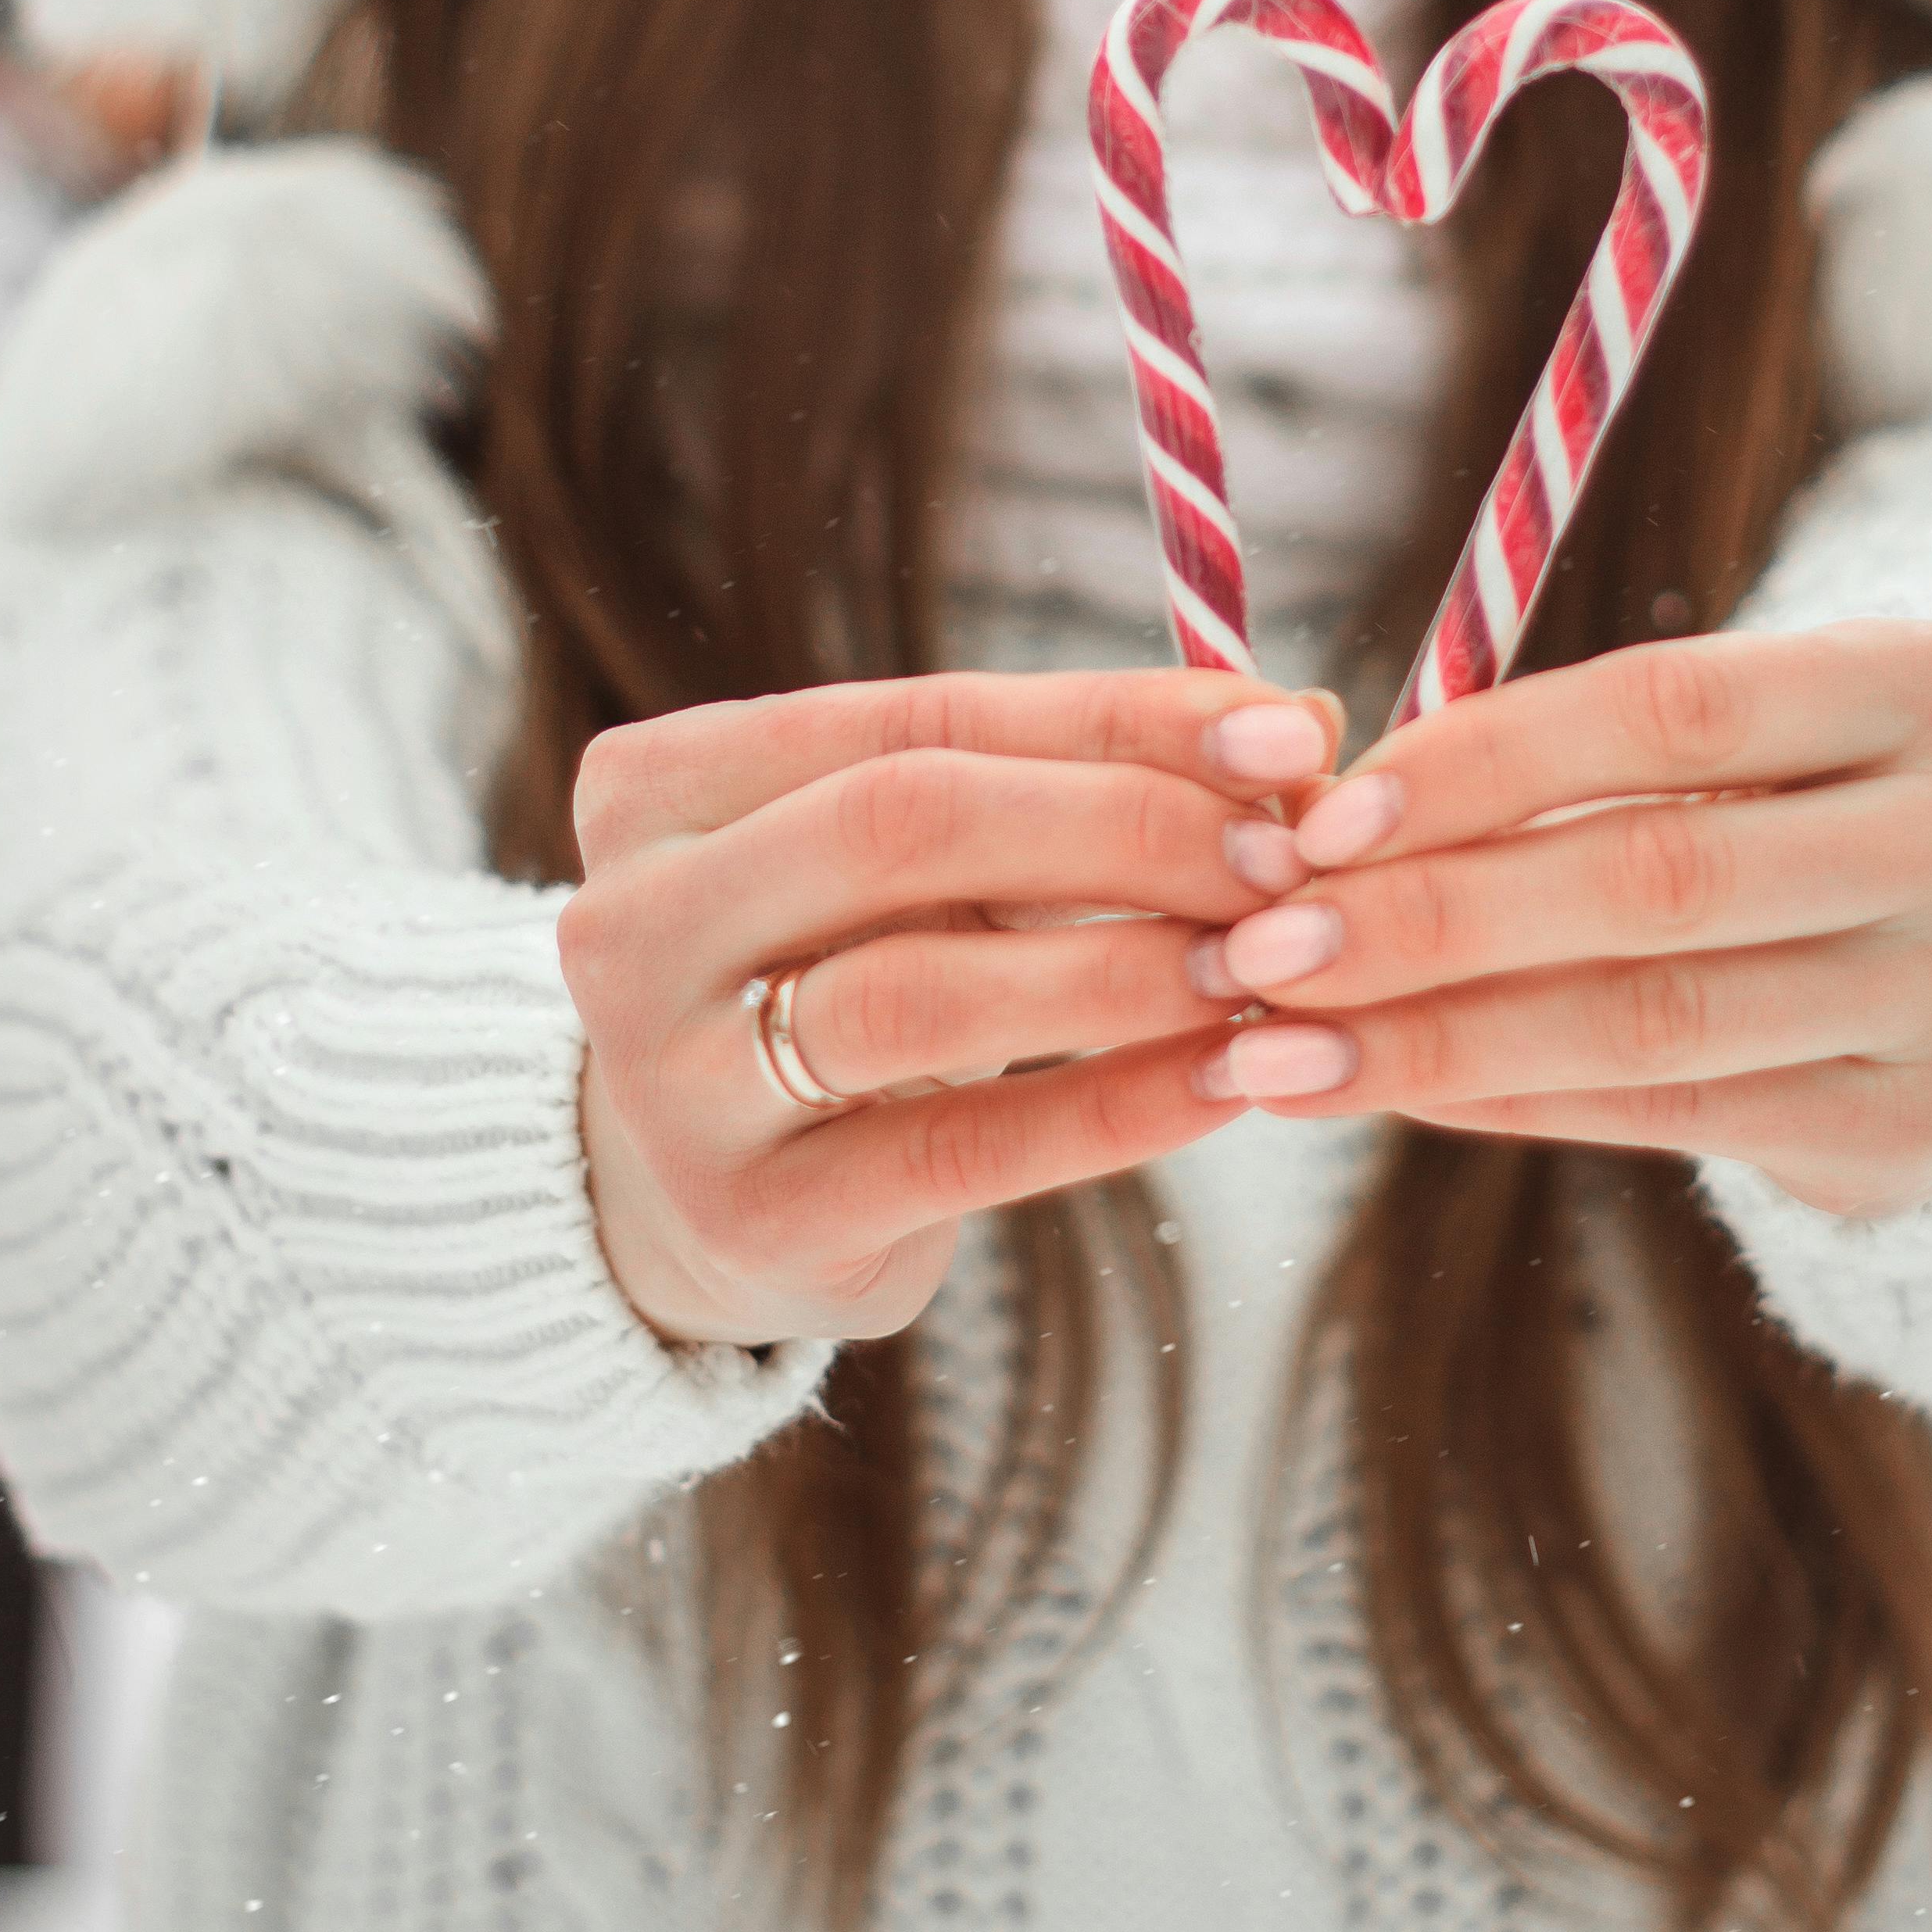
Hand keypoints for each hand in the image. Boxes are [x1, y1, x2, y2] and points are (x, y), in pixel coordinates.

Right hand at [561, 670, 1338, 1349]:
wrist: (697, 1197)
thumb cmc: (843, 970)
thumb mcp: (919, 858)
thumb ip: (1077, 775)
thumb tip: (1299, 718)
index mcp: (662, 783)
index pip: (922, 713)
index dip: (1116, 716)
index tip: (1286, 733)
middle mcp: (631, 918)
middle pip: (908, 826)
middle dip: (1124, 829)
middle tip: (1284, 861)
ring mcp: (673, 1078)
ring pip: (924, 992)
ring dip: (1123, 970)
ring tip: (1263, 965)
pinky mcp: (754, 1218)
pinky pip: (960, 1151)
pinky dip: (1110, 1108)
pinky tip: (1227, 1081)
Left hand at [1177, 624, 1931, 1222]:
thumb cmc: (1793, 809)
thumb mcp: (1738, 741)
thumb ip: (1576, 753)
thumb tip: (1328, 817)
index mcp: (1929, 683)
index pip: (1672, 708)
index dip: (1485, 759)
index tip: (1322, 818)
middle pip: (1658, 875)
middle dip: (1436, 917)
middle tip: (1267, 951)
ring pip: (1656, 1016)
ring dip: (1444, 1037)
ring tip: (1287, 1050)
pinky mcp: (1920, 1125)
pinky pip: (1675, 1115)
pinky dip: (1516, 1101)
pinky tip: (1397, 1091)